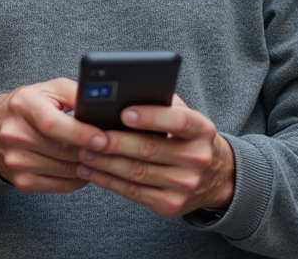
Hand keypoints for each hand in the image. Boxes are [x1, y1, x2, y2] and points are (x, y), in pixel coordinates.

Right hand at [0, 78, 101, 192]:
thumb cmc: (31, 105)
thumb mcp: (51, 89)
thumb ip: (76, 93)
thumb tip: (103, 105)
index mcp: (23, 105)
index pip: (52, 124)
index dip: (81, 133)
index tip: (104, 139)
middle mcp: (14, 134)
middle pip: (62, 151)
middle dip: (90, 152)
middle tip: (109, 149)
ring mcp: (15, 160)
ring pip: (65, 171)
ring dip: (87, 167)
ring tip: (98, 157)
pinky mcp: (21, 180)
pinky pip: (60, 186)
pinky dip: (77, 180)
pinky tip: (83, 169)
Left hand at [75, 95, 233, 217]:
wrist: (214, 178)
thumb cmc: (187, 138)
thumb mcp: (186, 117)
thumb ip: (162, 103)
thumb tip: (124, 91)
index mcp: (202, 130)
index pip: (178, 121)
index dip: (151, 116)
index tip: (123, 112)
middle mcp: (197, 159)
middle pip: (149, 150)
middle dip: (115, 142)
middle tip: (89, 135)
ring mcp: (184, 185)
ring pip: (136, 173)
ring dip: (105, 163)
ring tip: (83, 152)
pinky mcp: (170, 205)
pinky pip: (132, 193)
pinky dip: (108, 181)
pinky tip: (91, 171)